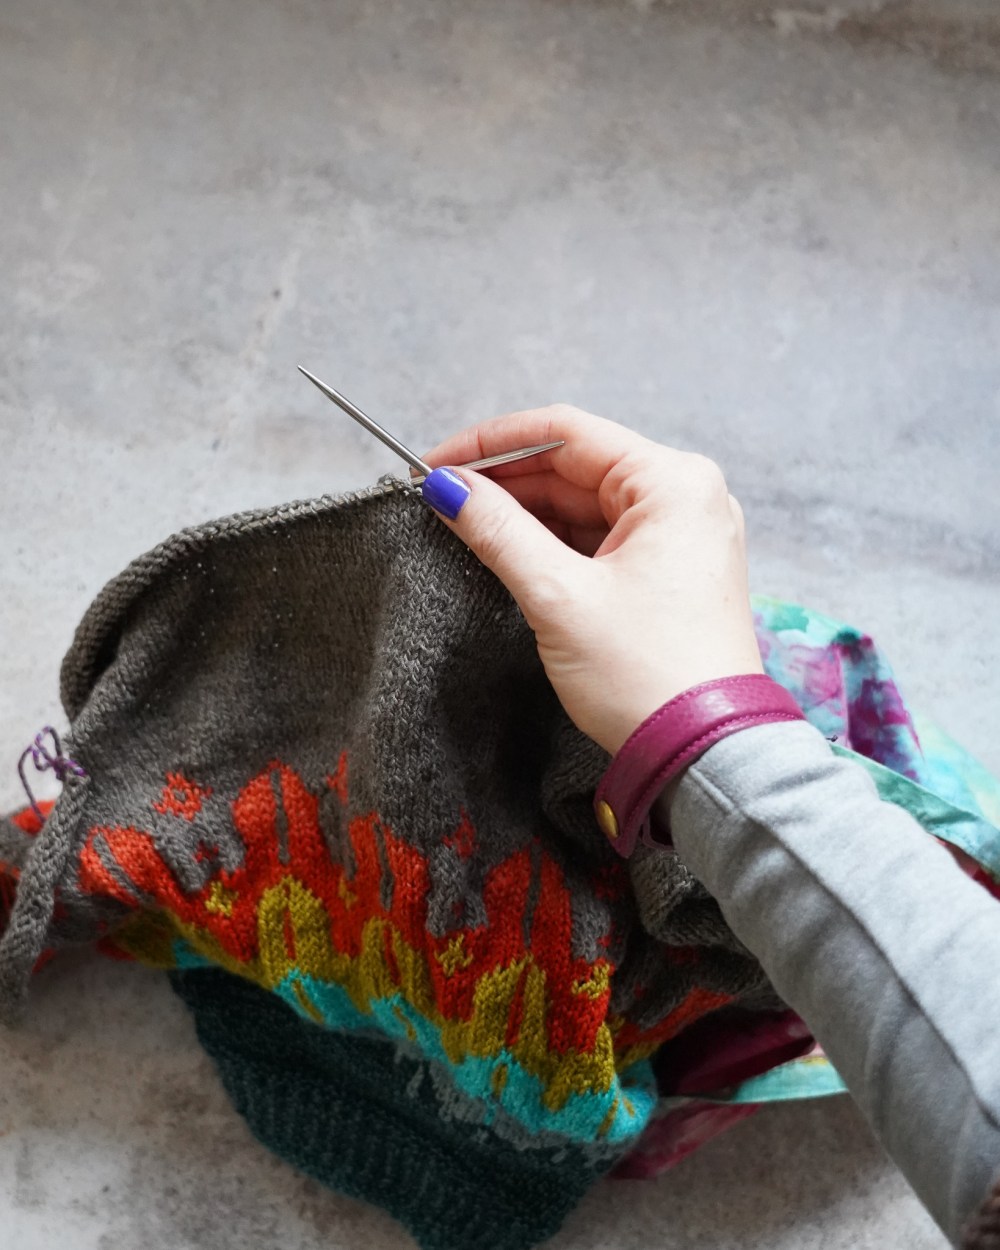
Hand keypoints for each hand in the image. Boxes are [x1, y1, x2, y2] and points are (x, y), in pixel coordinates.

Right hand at [421, 405, 762, 755]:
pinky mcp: (673, 572)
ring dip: (527, 513)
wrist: (702, 755)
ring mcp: (683, 536)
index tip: (437, 463)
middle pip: (576, 466)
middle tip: (441, 498)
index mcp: (674, 483)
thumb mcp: (558, 596)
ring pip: (587, 503)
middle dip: (506, 481)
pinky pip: (603, 538)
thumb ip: (498, 530)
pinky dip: (556, 542)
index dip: (491, 442)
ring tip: (465, 525)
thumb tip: (447, 488)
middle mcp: (687, 497)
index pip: (567, 432)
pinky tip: (509, 551)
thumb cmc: (646, 677)